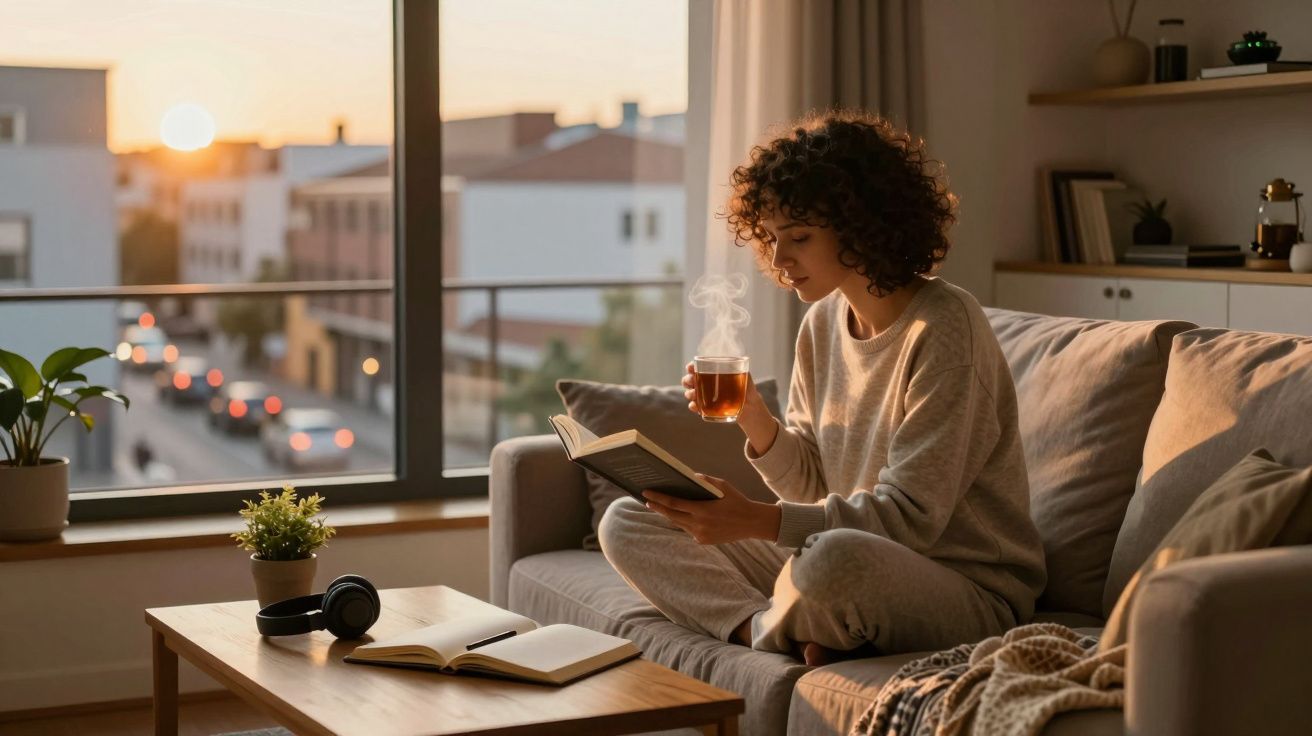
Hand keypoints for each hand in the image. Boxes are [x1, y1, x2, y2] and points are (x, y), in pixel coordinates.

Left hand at [642, 474, 781, 544]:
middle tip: (646, 500)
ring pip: (679, 523)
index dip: (658, 499)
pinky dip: (683, 521)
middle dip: (657, 507)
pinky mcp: (704, 541)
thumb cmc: (737, 500)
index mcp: (703, 510)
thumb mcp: (722, 485)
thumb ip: (704, 480)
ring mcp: (701, 535)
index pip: (674, 504)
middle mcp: (700, 525)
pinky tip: (678, 514)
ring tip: (658, 505)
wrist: (752, 523)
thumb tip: (687, 476)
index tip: (646, 493)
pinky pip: (688, 530)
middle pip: (672, 516)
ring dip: (669, 515)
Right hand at [682, 362, 766, 423]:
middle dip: (687, 380)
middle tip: (692, 381)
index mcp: (712, 373)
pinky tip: (695, 406)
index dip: (691, 367)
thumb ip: (741, 368)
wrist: (750, 407)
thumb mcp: (745, 376)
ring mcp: (704, 397)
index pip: (697, 367)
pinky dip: (693, 406)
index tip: (690, 368)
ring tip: (694, 394)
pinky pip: (695, 407)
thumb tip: (741, 360)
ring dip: (689, 393)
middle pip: (689, 380)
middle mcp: (705, 384)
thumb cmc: (746, 388)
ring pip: (690, 393)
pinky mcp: (706, 408)